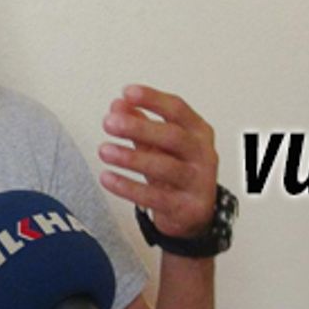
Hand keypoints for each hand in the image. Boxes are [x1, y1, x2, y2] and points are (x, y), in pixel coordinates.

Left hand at [99, 85, 217, 238]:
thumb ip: (140, 123)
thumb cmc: (176, 172)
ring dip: (131, 158)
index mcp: (199, 132)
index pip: (178, 109)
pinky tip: (108, 177)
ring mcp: (198, 183)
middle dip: (139, 128)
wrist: (193, 215)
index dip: (152, 99)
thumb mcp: (160, 145)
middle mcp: (203, 155)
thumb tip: (118, 105)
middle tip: (109, 122)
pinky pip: (154, 197)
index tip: (127, 93)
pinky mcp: (187, 208)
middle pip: (172, 136)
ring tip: (104, 150)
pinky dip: (128, 187)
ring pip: (165, 167)